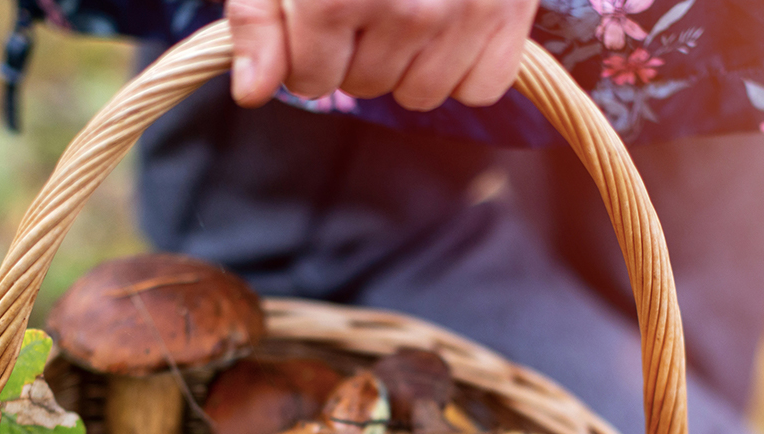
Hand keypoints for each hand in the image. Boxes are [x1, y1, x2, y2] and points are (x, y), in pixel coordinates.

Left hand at [227, 0, 538, 110]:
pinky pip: (481, 88)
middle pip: (364, 87)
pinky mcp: (509, 13)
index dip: (305, 55)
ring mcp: (465, 14)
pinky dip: (464, 67)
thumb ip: (259, 18)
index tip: (316, 19)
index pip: (311, 81)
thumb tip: (253, 90)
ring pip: (421, 95)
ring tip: (407, 9)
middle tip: (366, 0)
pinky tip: (450, 27)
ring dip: (408, 64)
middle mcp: (406, 10)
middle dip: (355, 54)